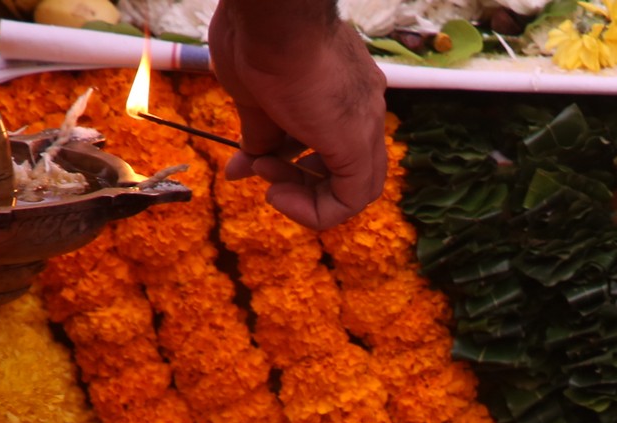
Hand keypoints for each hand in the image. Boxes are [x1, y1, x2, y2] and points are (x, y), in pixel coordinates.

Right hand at [208, 0, 387, 228]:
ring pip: (355, 183)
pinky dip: (317, 210)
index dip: (288, 158)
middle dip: (297, 176)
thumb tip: (249, 161)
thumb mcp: (252, 94)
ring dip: (305, 193)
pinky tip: (280, 195)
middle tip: (258, 167)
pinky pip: (352, 198)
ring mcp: (366, 122)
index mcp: (342, 86)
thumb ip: (260, 132)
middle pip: (343, 162)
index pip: (325, 136)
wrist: (270, 16)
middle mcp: (363, 104)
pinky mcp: (358, 143)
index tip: (253, 159)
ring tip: (265, 177)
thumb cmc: (256, 38)